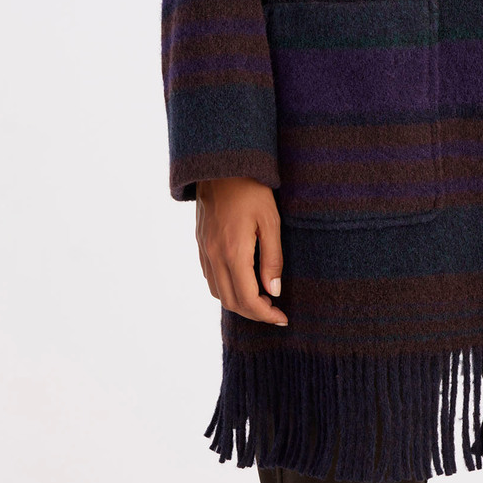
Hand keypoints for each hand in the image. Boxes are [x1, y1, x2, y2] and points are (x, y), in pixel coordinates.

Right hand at [195, 176, 287, 325]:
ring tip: (261, 298)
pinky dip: (226, 289)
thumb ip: (272, 258)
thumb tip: (274, 290)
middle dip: (254, 313)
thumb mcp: (271, 221)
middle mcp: (214, 256)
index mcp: (233, 253)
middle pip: (231, 302)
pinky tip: (242, 281)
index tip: (282, 318)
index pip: (248, 299)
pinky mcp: (200, 243)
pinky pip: (210, 278)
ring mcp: (204, 250)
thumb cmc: (252, 189)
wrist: (222, 164)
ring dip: (239, 303)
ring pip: (218, 293)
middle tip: (275, 310)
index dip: (266, 314)